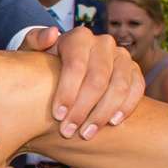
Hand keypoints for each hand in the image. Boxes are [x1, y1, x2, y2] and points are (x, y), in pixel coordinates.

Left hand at [21, 25, 144, 138]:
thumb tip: (52, 34)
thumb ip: (34, 41)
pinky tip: (112, 123)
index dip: (67, 92)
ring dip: (103, 113)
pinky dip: (126, 107)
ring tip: (87, 134)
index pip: (76, 64)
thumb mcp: (31, 52)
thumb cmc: (43, 64)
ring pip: (119, 86)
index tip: (58, 116)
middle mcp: (103, 43)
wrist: (62, 68)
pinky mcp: (134, 70)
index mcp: (78, 37)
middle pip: (98, 79)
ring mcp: (121, 56)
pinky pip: (137, 88)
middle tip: (69, 131)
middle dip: (82, 109)